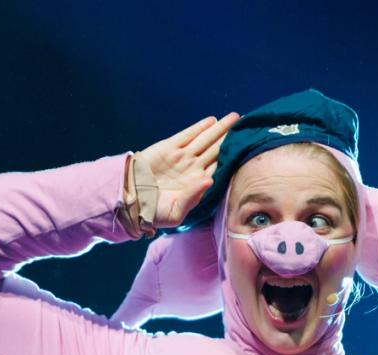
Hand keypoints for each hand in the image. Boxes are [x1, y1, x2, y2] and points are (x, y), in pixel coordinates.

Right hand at [135, 112, 239, 228]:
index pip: (219, 167)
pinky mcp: (168, 148)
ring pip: (205, 139)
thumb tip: (209, 180)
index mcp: (197, 184)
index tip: (248, 148)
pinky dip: (200, 127)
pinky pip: (188, 135)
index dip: (233, 157)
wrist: (129, 198)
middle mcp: (192, 168)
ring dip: (220, 128)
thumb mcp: (175, 213)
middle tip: (246, 126)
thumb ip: (192, 198)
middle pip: (216, 149)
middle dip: (230, 137)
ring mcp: (181, 157)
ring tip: (235, 118)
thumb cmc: (152, 212)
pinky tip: (212, 121)